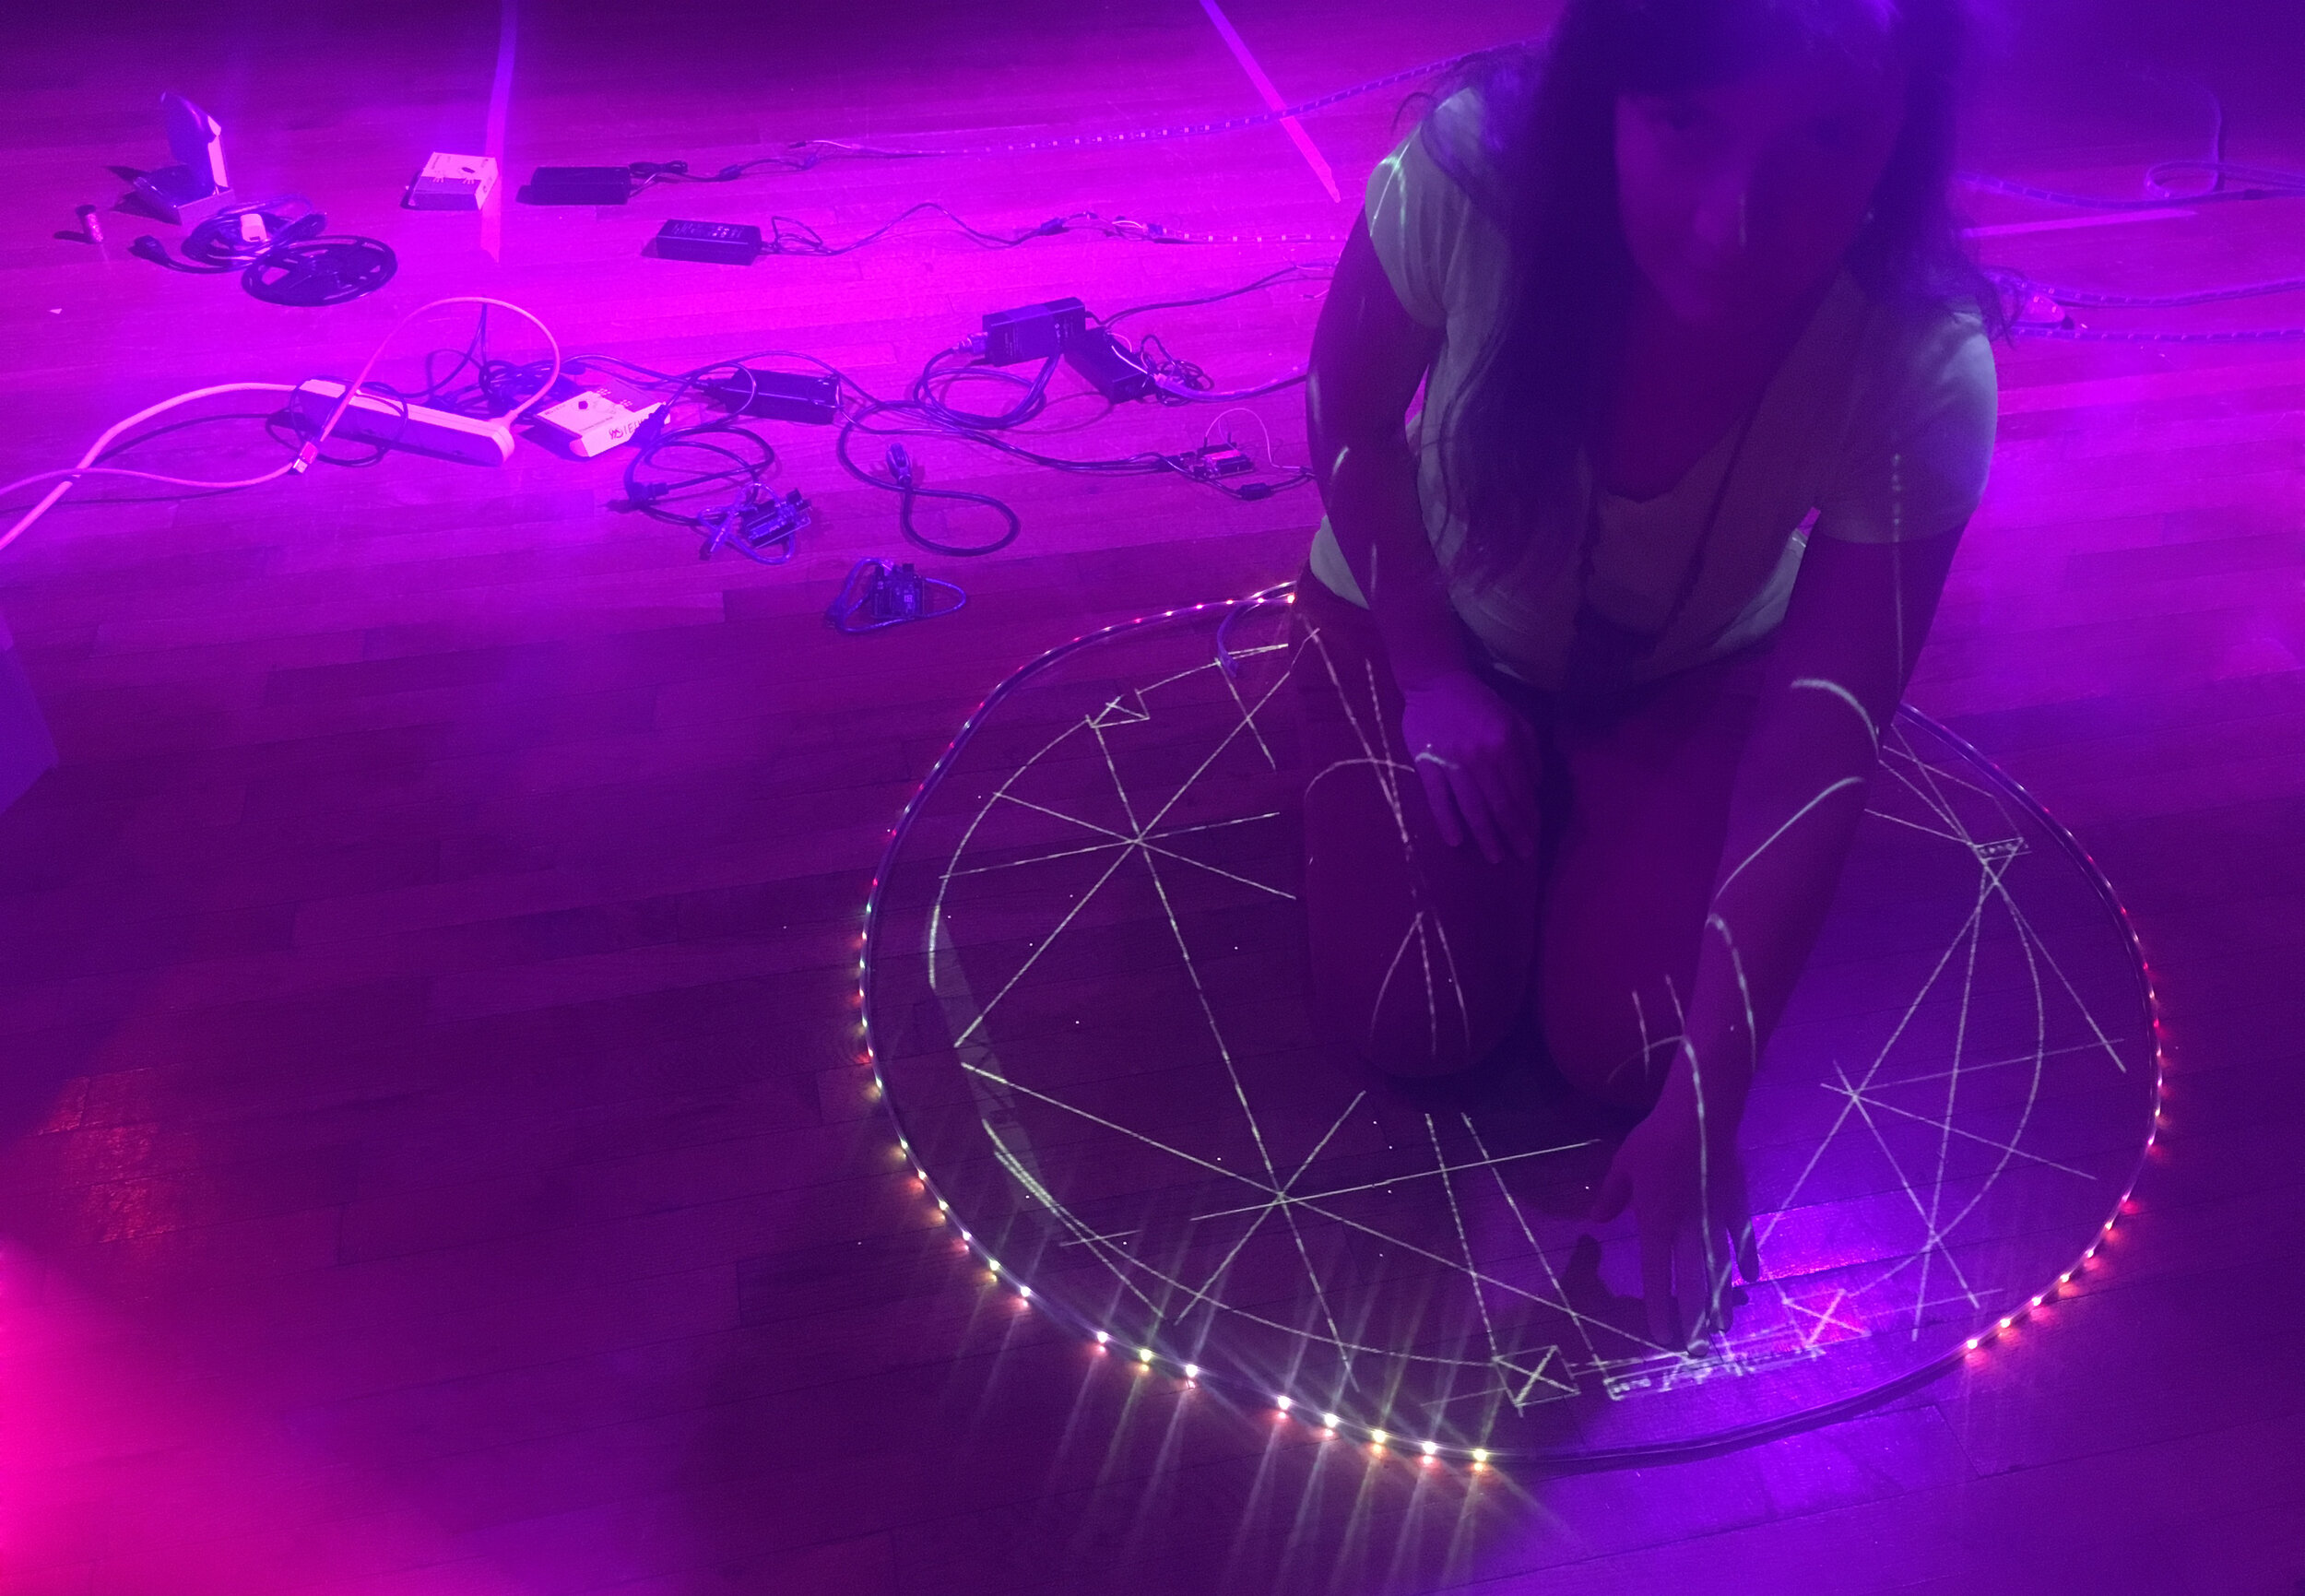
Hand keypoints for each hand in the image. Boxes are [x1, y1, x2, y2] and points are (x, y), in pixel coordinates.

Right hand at [1399, 670, 1538, 863]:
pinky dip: (1447, 821)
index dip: (1529, 818)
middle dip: (1513, 834)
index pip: (1521, 791)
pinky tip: (1455, 841)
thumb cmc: (1478, 701)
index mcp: (1504, 744)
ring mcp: (1451, 763)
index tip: (1534, 838)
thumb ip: (1529, 751)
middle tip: (1521, 856)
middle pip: (1500, 805)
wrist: (1435, 682)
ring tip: (1494, 858)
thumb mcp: (1514, 717)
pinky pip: (1437, 799)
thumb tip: (1536, 788)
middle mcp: (1480, 757)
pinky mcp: (1427, 765)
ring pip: (1472, 807)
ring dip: (1485, 836)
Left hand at [1590, 1068, 1760, 1348]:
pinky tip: (1750, 1279)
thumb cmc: (1655, 1140)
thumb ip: (1609, 1198)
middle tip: (1698, 1349)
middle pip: (1692, 1284)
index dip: (1659, 1309)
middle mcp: (1687, 1230)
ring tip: (1724, 1327)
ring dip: (1721, 1300)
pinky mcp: (1737, 1205)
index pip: (1656, 1276)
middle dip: (1694, 1319)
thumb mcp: (1622, 1167)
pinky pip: (1743, 1239)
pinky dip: (1747, 1259)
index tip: (1662, 1336)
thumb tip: (1594, 1222)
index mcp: (1656, 1224)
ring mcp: (1716, 1220)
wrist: (1699, 1116)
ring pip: (1719, 1270)